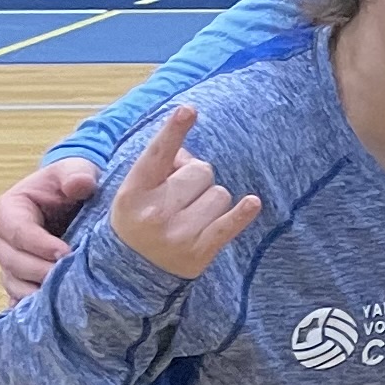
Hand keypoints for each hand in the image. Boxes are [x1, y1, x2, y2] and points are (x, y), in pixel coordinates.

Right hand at [0, 154, 103, 301]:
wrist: (73, 201)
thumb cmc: (71, 182)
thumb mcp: (75, 170)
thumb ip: (77, 174)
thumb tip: (80, 184)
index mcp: (8, 210)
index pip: (18, 232)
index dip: (40, 245)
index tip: (66, 253)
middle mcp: (1, 240)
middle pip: (13, 262)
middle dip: (41, 272)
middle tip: (71, 279)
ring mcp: (8, 262)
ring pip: (15, 284)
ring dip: (38, 293)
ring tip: (66, 297)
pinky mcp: (20, 280)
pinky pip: (19, 299)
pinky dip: (34, 307)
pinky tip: (55, 312)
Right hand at [107, 106, 263, 280]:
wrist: (132, 274)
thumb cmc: (139, 220)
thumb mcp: (136, 191)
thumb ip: (161, 165)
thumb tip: (187, 151)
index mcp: (134, 192)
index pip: (157, 155)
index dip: (174, 131)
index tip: (188, 110)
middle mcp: (155, 212)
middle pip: (201, 171)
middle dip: (197, 179)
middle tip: (181, 198)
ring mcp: (178, 233)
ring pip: (220, 194)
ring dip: (212, 201)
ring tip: (192, 217)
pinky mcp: (199, 252)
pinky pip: (229, 223)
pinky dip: (242, 213)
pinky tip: (253, 203)